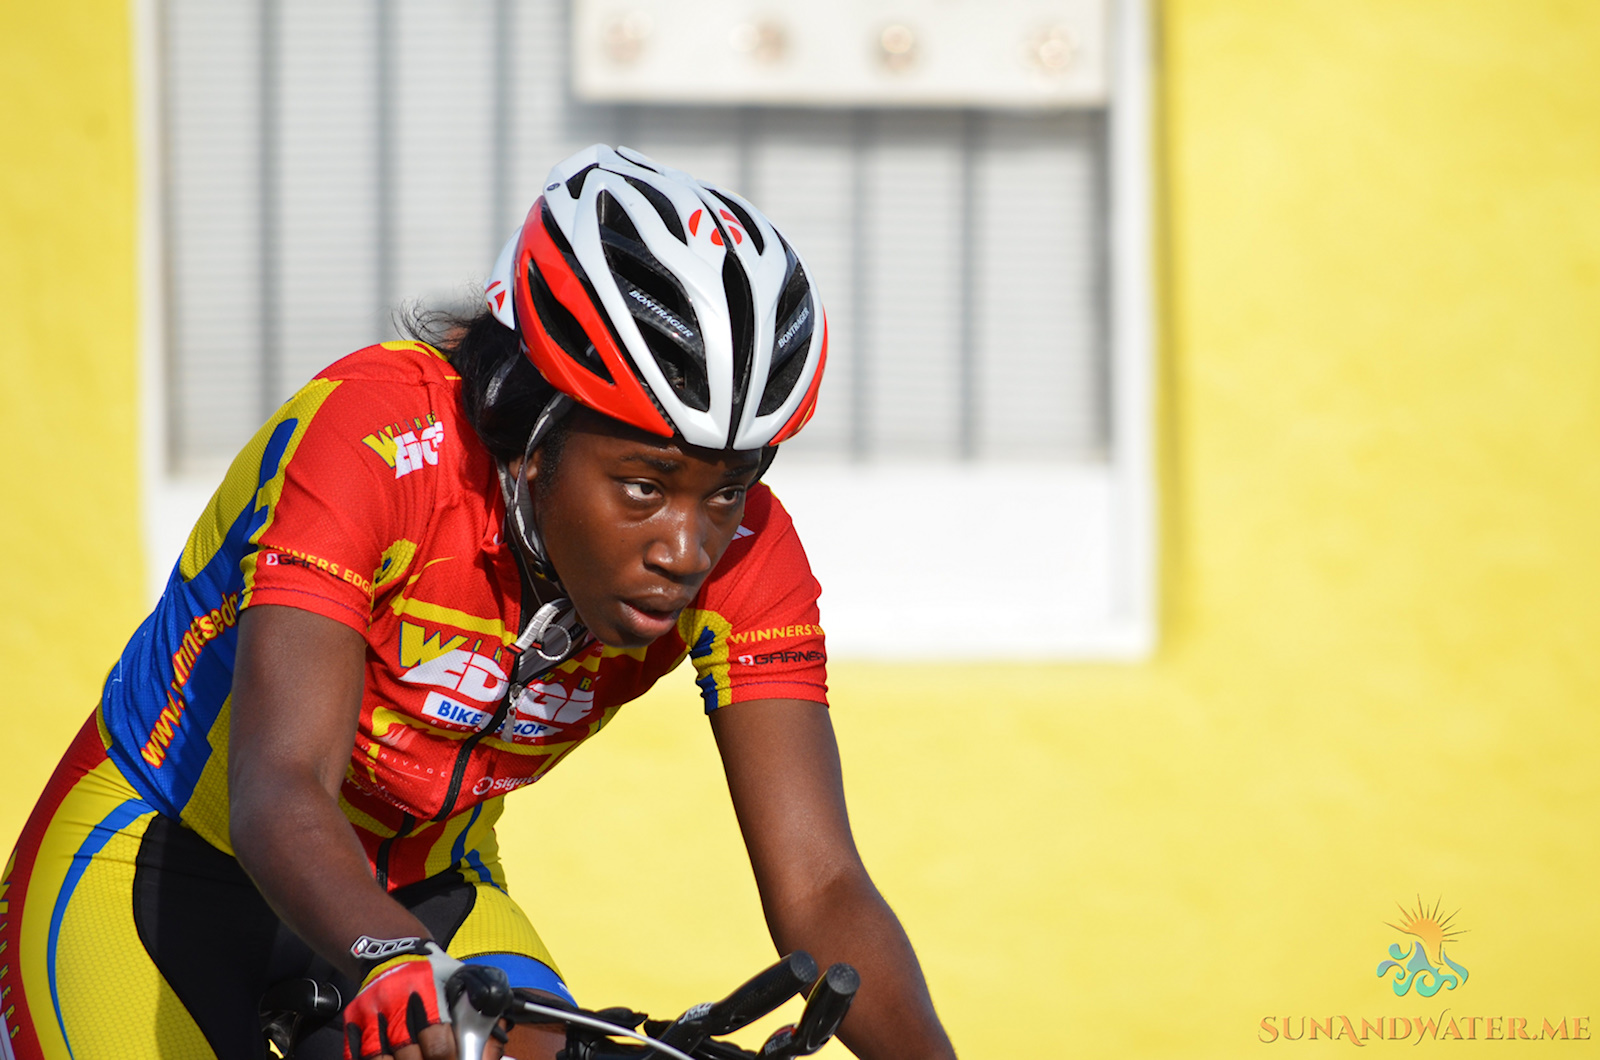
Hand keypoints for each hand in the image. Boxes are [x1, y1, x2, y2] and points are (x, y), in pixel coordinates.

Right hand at [342, 937, 463, 1059]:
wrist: (393, 952)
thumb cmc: (432, 972)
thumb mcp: (458, 978)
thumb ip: (474, 1005)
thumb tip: (488, 1039)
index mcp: (426, 988)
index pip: (437, 1040)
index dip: (447, 1058)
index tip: (452, 1059)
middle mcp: (395, 998)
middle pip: (408, 1054)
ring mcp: (371, 1010)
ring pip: (379, 1058)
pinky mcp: (353, 1018)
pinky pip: (356, 1053)